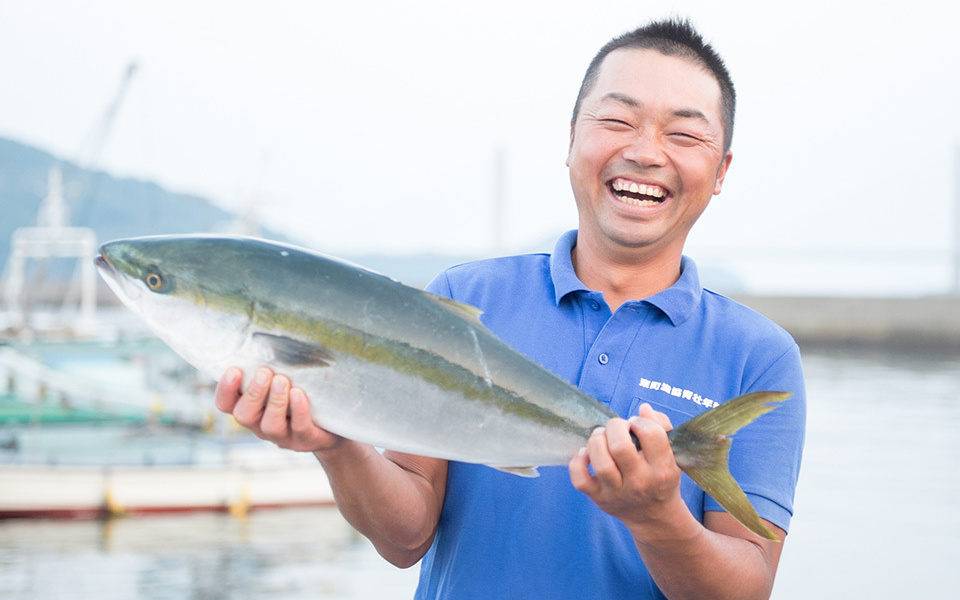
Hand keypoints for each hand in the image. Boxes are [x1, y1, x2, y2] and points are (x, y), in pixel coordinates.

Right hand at [214, 366, 343, 452]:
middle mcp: (261, 424)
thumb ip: (274, 364)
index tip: (234, 370)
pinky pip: (299, 428)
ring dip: (274, 401)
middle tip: (264, 372)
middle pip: (244, 415)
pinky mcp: (306, 440)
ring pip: (270, 425)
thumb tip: (270, 331)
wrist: (334, 423)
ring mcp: (283, 435)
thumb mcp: (285, 377)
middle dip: (252, 393)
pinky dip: (299, 410)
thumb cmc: (303, 392)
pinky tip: (299, 394)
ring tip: (282, 380)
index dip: (225, 389)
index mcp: (251, 408)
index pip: (226, 404)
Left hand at [569, 403, 682, 529]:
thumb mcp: (672, 454)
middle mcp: (641, 482)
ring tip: (601, 436)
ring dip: (596, 440)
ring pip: (600, 462)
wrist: (655, 517)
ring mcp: (618, 492)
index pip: (651, 434)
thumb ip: (662, 426)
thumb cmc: (661, 478)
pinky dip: (577, 462)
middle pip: (620, 446)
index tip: (636, 425)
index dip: (640, 422)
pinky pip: (580, 480)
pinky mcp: (599, 498)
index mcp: (663, 468)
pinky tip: (585, 454)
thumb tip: (643, 408)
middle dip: (615, 427)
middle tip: (617, 429)